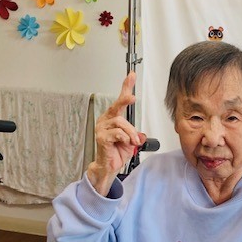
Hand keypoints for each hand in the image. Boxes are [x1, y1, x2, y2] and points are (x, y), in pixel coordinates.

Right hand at [87, 72, 145, 194]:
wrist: (110, 166)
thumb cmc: (118, 151)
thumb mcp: (133, 141)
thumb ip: (137, 134)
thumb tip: (140, 135)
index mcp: (113, 118)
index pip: (120, 100)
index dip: (126, 87)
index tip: (131, 76)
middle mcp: (106, 120)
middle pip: (117, 106)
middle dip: (125, 99)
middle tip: (132, 97)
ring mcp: (102, 128)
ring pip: (121, 123)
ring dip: (131, 133)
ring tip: (133, 142)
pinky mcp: (101, 137)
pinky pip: (118, 133)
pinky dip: (125, 138)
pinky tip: (125, 143)